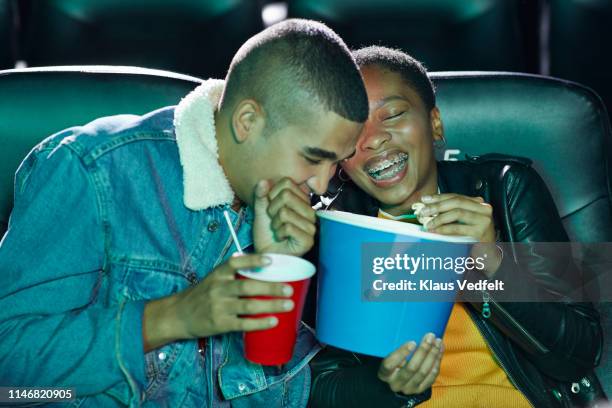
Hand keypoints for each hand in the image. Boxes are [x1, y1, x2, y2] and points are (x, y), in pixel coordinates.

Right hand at [143, 254, 293, 350]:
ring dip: (271, 305)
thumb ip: (233, 272)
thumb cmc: (202, 294)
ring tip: (288, 305)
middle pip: (247, 287)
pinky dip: (260, 323)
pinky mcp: (220, 324)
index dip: (253, 260)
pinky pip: (243, 324)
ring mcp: (219, 307)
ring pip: (249, 306)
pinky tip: (273, 322)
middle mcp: (218, 288)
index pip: (235, 263)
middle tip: (289, 289)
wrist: (178, 315)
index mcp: (218, 274)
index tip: (270, 260)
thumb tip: (263, 263)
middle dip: (271, 288)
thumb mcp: (214, 278)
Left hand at [253, 178, 315, 255]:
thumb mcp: (261, 211)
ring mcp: (311, 226)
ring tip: (278, 230)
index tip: (271, 208)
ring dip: (275, 223)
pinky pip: (287, 227)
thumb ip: (261, 195)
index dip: (272, 194)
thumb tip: (263, 181)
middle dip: (272, 209)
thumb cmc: (267, 234)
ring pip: (285, 212)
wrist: (267, 255)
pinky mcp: (308, 240)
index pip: (287, 182)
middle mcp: (310, 211)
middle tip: (274, 221)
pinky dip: (279, 233)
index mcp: (302, 201)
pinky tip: (282, 238)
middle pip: (286, 195)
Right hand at [378, 333, 443, 395]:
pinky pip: (431, 377)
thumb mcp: (389, 355)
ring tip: (438, 341)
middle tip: (430, 337)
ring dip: (433, 355)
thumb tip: (410, 327)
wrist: (397, 380)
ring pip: (423, 372)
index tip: (412, 342)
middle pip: (411, 368)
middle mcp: (396, 384)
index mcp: (384, 374)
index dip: (401, 353)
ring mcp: (409, 389)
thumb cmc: (392, 362)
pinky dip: (437, 362)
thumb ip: (396, 347)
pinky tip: (440, 350)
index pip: (390, 364)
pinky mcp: (420, 390)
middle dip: (423, 351)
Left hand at [418, 194, 494, 241]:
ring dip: (439, 218)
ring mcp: (484, 220)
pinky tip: (436, 230)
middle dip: (437, 206)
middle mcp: (483, 209)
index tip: (425, 199)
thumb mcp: (464, 221)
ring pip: (457, 213)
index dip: (439, 197)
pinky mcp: (481, 232)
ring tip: (428, 224)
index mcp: (478, 203)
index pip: (456, 196)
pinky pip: (458, 228)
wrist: (489, 254)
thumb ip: (452, 212)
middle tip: (423, 212)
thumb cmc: (473, 237)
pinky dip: (444, 229)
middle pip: (456, 202)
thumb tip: (429, 207)